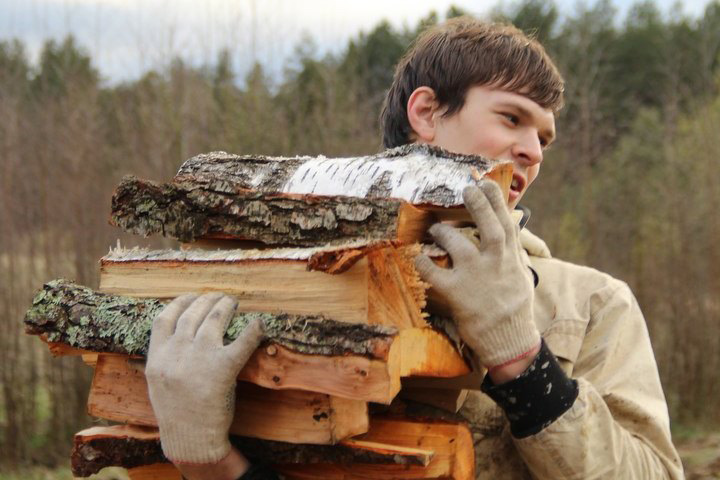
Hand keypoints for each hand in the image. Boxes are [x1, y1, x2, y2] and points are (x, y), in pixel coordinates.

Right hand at [146, 293, 263, 465]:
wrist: (190, 438)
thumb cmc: (176, 412)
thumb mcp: (157, 383)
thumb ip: (164, 358)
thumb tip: (175, 335)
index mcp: (157, 357)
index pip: (165, 318)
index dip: (180, 302)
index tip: (191, 296)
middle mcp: (176, 353)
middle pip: (193, 313)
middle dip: (207, 300)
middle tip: (219, 297)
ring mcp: (200, 359)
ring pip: (214, 319)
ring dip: (225, 306)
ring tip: (232, 302)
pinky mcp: (223, 368)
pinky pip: (242, 342)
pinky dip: (252, 330)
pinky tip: (258, 324)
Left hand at [414, 181, 539, 368]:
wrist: (509, 342)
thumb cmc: (514, 309)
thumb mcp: (521, 277)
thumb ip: (513, 253)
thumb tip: (510, 230)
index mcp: (511, 259)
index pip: (506, 223)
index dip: (496, 201)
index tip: (486, 183)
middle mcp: (496, 264)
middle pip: (488, 227)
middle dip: (478, 205)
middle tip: (465, 189)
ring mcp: (476, 278)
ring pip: (458, 245)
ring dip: (443, 232)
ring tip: (435, 228)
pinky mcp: (457, 294)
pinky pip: (435, 274)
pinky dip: (424, 263)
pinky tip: (417, 256)